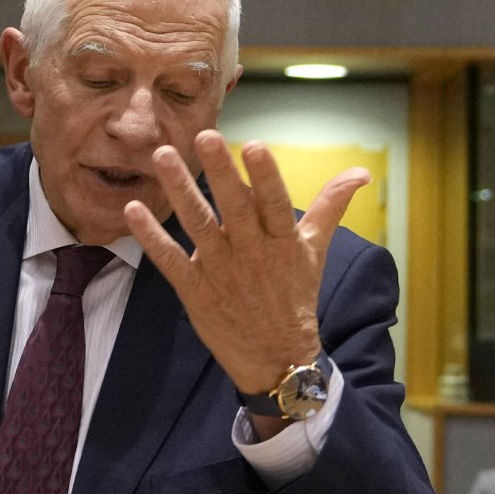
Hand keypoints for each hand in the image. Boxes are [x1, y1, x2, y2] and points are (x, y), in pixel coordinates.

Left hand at [124, 130, 366, 398]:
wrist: (276, 357)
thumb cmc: (294, 296)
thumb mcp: (315, 250)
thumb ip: (330, 207)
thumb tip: (361, 172)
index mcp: (282, 241)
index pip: (276, 203)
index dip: (266, 176)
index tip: (254, 144)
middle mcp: (250, 252)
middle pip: (234, 207)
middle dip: (219, 172)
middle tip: (204, 136)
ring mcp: (220, 271)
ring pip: (198, 225)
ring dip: (179, 191)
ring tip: (162, 156)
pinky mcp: (195, 290)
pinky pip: (170, 259)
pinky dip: (151, 236)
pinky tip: (133, 209)